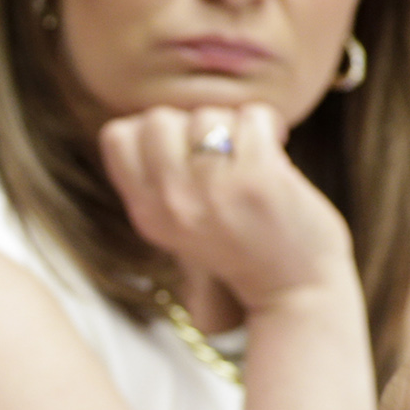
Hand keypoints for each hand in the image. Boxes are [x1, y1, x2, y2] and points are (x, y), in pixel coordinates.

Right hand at [98, 103, 355, 311]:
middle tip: (220, 147)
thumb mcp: (178, 224)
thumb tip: (161, 118)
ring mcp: (212, 192)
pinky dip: (270, 126)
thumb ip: (161, 179)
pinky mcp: (257, 182)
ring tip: (251, 152)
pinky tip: (277, 146)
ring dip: (235, 125)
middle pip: (158, 119)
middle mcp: (170, 203)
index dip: (149, 130)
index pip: (117, 136)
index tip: (181, 147)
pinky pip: (252, 118)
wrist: (292, 293)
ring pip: (208, 115)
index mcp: (146, 212)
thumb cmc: (240, 248)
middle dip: (192, 124)